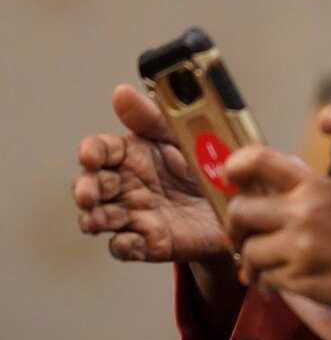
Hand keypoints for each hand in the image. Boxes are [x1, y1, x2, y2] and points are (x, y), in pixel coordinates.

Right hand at [72, 84, 223, 261]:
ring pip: (100, 218)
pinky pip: (126, 247)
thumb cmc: (203, 164)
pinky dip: (123, 245)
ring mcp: (136, 214)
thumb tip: (121, 91)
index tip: (89, 155)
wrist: (237, 202)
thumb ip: (152, 117)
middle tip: (88, 195)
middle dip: (84, 190)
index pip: (100, 150)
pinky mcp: (151, 241)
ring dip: (94, 219)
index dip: (90, 152)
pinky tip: (129, 241)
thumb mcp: (182, 135)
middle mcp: (126, 185)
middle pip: (91, 186)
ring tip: (98, 219)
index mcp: (132, 155)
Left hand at [225, 146, 330, 332]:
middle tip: (243, 236)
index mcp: (316, 185)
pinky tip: (285, 281)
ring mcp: (299, 247)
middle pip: (239, 210)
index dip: (235, 165)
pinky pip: (265, 277)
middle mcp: (303, 211)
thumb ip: (308, 189)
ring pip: (248, 250)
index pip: (259, 159)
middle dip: (236, 226)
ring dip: (253, 261)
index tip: (230, 176)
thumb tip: (268, 180)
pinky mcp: (300, 280)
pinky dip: (269, 281)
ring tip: (267, 266)